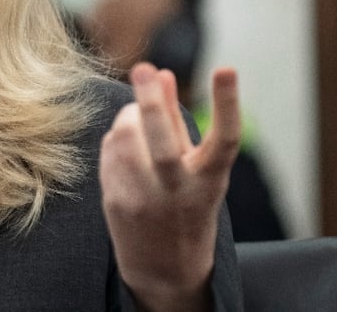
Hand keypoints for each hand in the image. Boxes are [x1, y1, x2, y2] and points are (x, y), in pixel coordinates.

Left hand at [99, 64, 239, 311]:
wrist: (164, 269)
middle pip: (161, 138)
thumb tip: (163, 72)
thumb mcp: (199, 172)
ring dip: (129, 115)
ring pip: (126, 137)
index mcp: (210, 180)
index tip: (226, 68)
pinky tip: (126, 146)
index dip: (227, 102)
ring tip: (138, 115)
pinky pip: (109, 151)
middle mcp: (179, 190)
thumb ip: (180, 123)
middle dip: (151, 99)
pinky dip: (116, 138)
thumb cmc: (188, 207)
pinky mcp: (115, 200)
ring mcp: (143, 197)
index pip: (224, 138)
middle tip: (143, 67)